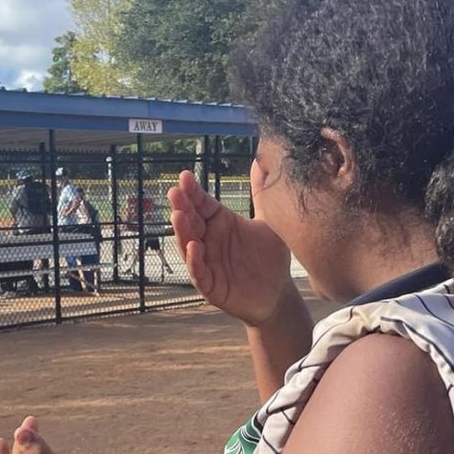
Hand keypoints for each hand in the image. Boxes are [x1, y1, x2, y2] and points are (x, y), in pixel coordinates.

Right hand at [168, 170, 293, 325]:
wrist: (278, 293)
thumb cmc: (270, 257)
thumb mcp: (269, 221)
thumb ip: (261, 193)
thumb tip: (263, 160)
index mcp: (220, 223)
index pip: (202, 204)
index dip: (193, 191)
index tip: (185, 175)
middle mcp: (209, 241)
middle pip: (192, 222)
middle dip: (182, 207)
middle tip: (175, 192)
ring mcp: (207, 263)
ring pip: (189, 246)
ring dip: (182, 232)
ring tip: (178, 216)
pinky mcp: (211, 286)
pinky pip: (199, 273)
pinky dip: (195, 261)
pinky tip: (195, 247)